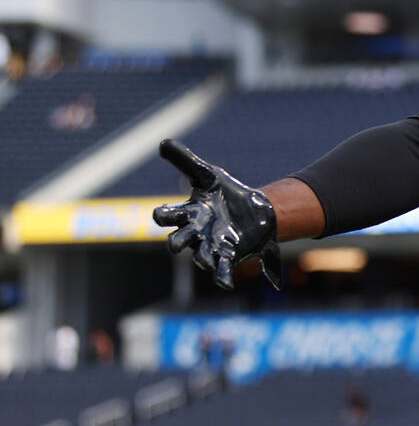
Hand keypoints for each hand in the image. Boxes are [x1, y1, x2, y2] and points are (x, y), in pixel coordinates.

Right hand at [152, 139, 281, 290]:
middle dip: (177, 242)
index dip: (163, 215)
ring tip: (204, 260)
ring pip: (200, 255)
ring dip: (201, 258)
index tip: (158, 214)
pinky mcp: (229, 253)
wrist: (253, 209)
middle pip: (179, 239)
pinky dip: (222, 275)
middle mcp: (196, 232)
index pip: (168, 216)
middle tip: (174, 245)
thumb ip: (185, 161)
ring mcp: (211, 245)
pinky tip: (226, 283)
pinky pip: (222, 267)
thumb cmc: (225, 192)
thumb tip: (162, 142)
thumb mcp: (207, 174)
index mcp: (189, 213)